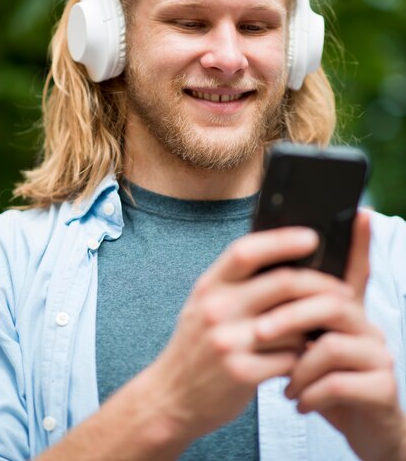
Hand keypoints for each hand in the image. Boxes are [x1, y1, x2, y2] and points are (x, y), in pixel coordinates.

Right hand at [146, 226, 353, 446]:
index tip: (312, 237)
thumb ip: (235, 282)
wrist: (171, 397)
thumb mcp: (204, 304)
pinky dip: (303, 356)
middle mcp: (216, 309)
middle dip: (319, 284)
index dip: (281, 240)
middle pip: (281, 284)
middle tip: (343, 290)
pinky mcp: (241, 374)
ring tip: (324, 328)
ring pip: (292, 324)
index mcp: (209, 286)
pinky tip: (305, 358)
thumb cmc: (196, 346)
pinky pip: (289, 358)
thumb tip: (284, 258)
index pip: (246, 251)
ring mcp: (228, 342)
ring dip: (314, 326)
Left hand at [279, 212, 405, 460]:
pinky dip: (310, 393)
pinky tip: (298, 402)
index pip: (354, 268)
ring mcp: (378, 355)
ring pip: (331, 344)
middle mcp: (367, 325)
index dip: (358, 242)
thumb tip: (262, 282)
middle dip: (289, 316)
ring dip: (297, 365)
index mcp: (347, 311)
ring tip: (284, 382)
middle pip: (330, 302)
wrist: (356, 431)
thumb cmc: (323, 381)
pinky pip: (339, 382)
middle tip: (260, 333)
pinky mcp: (382, 389)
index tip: (360, 212)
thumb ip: (294, 314)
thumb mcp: (307, 345)